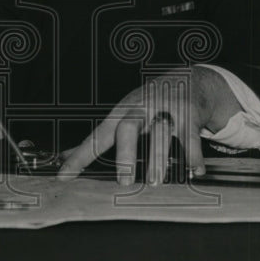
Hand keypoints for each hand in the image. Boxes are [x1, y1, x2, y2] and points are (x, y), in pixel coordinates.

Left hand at [57, 66, 239, 185]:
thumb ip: (100, 138)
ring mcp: (166, 109)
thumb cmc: (152, 102)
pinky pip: (190, 136)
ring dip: (158, 159)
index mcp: (122, 112)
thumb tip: (65, 156)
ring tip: (154, 182)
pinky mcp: (189, 113)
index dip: (80, 156)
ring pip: (160, 134)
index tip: (65, 176)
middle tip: (124, 182)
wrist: (190, 78)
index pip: (98, 136)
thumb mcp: (125, 114)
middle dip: (125, 155)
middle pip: (127, 128)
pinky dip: (193, 156)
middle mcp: (141, 108)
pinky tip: (194, 171)